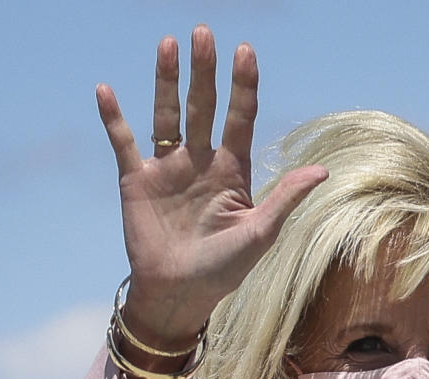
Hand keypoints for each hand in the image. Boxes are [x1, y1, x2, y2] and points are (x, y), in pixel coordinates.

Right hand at [96, 26, 327, 350]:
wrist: (177, 296)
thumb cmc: (222, 271)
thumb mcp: (259, 235)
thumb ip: (285, 199)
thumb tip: (323, 171)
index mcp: (231, 172)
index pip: (239, 119)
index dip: (242, 86)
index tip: (245, 51)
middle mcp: (199, 162)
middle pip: (204, 106)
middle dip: (205, 71)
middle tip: (204, 32)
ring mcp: (167, 168)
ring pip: (166, 113)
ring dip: (166, 80)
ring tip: (168, 44)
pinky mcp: (136, 180)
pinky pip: (123, 141)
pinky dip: (113, 117)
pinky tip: (105, 89)